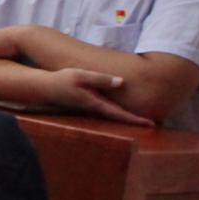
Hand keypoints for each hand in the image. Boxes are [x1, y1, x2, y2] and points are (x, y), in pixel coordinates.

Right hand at [38, 66, 153, 125]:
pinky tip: (122, 110)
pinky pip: (107, 110)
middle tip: (155, 124)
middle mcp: (94, 108)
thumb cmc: (61, 80)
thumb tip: (121, 82)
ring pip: (113, 115)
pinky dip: (118, 113)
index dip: (136, 119)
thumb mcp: (81, 75)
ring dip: (127, 118)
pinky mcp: (88, 105)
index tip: (151, 124)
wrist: (43, 88)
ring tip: (143, 118)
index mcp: (95, 103)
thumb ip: (101, 79)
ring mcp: (91, 108)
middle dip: (135, 121)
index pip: (120, 114)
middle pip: (119, 117)